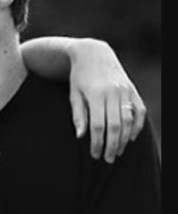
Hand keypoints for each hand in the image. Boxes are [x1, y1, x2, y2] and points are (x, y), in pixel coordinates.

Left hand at [68, 39, 146, 162]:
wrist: (93, 54)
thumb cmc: (78, 77)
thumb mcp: (73, 95)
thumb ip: (78, 115)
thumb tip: (81, 137)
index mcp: (95, 94)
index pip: (98, 126)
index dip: (97, 143)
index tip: (94, 154)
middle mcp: (113, 92)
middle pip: (115, 126)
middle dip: (112, 145)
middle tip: (108, 159)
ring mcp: (125, 90)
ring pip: (129, 120)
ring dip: (125, 139)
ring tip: (118, 151)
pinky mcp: (132, 89)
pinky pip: (140, 111)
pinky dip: (138, 125)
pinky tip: (131, 137)